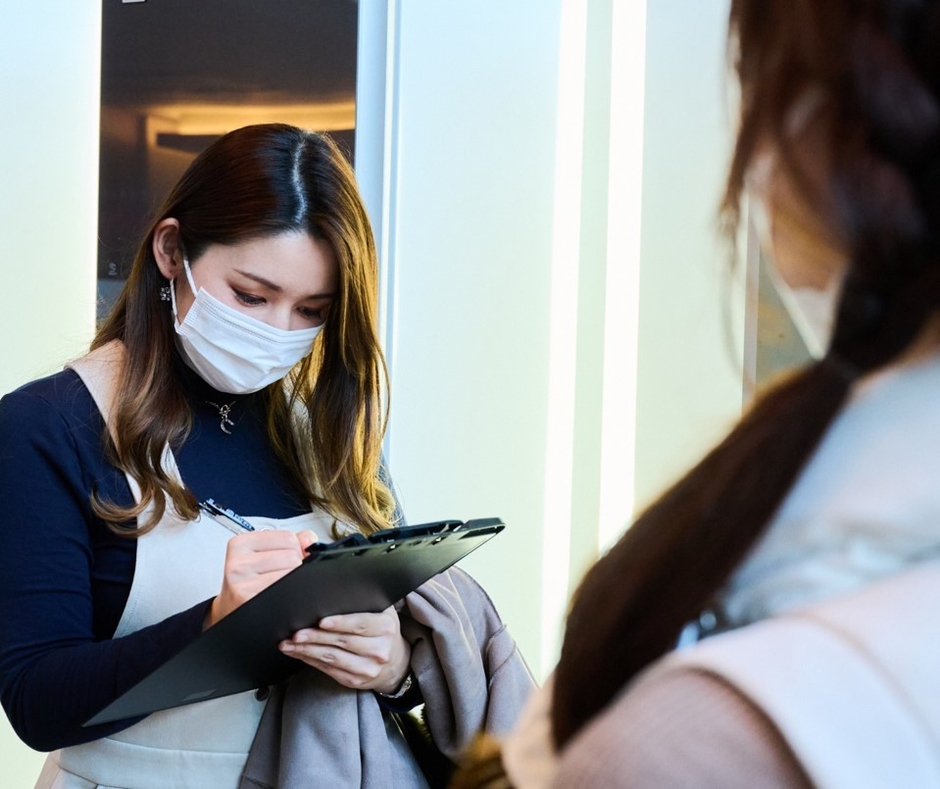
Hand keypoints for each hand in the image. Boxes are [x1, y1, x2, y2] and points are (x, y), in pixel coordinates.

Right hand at [206, 529, 317, 627]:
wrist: (231, 609)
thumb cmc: (251, 580)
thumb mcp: (264, 554)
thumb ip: (291, 541)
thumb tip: (309, 539)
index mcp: (241, 544)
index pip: (288, 538)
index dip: (294, 549)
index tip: (282, 559)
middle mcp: (238, 563)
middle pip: (292, 556)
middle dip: (293, 567)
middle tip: (279, 576)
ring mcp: (242, 583)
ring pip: (292, 573)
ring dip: (293, 581)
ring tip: (278, 587)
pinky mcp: (249, 600)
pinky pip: (287, 591)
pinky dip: (291, 595)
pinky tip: (279, 597)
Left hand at [279, 606, 411, 692]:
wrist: (394, 663)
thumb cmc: (381, 631)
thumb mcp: (383, 612)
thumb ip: (366, 601)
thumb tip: (337, 589)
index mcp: (386, 627)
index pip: (361, 624)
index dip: (341, 623)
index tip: (321, 622)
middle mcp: (379, 649)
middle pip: (343, 642)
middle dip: (316, 637)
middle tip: (296, 633)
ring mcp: (367, 668)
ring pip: (332, 658)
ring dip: (307, 651)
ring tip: (289, 644)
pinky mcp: (355, 681)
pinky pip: (328, 670)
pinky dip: (311, 660)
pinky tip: (298, 653)